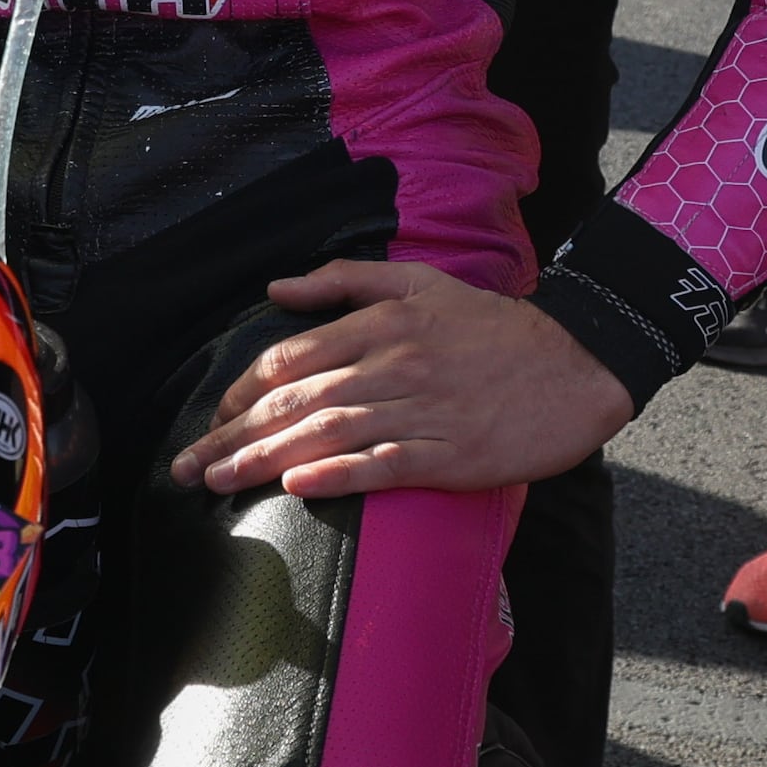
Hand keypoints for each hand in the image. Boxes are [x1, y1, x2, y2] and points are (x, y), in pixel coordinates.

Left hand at [170, 260, 640, 498]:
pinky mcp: (450, 455)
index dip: (243, 390)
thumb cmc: (493, 326)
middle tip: (188, 465)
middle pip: (297, 401)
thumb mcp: (420, 282)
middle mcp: (394, 364)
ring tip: (219, 481)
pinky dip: (338, 475)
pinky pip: (383, 466)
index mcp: (382, 324)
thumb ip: (344, 280)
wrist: (578, 362)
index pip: (292, 357)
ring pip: (329, 434)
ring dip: (265, 459)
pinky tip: (298, 486)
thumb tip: (275, 288)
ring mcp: (422, 411)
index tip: (215, 416)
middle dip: (233, 433)